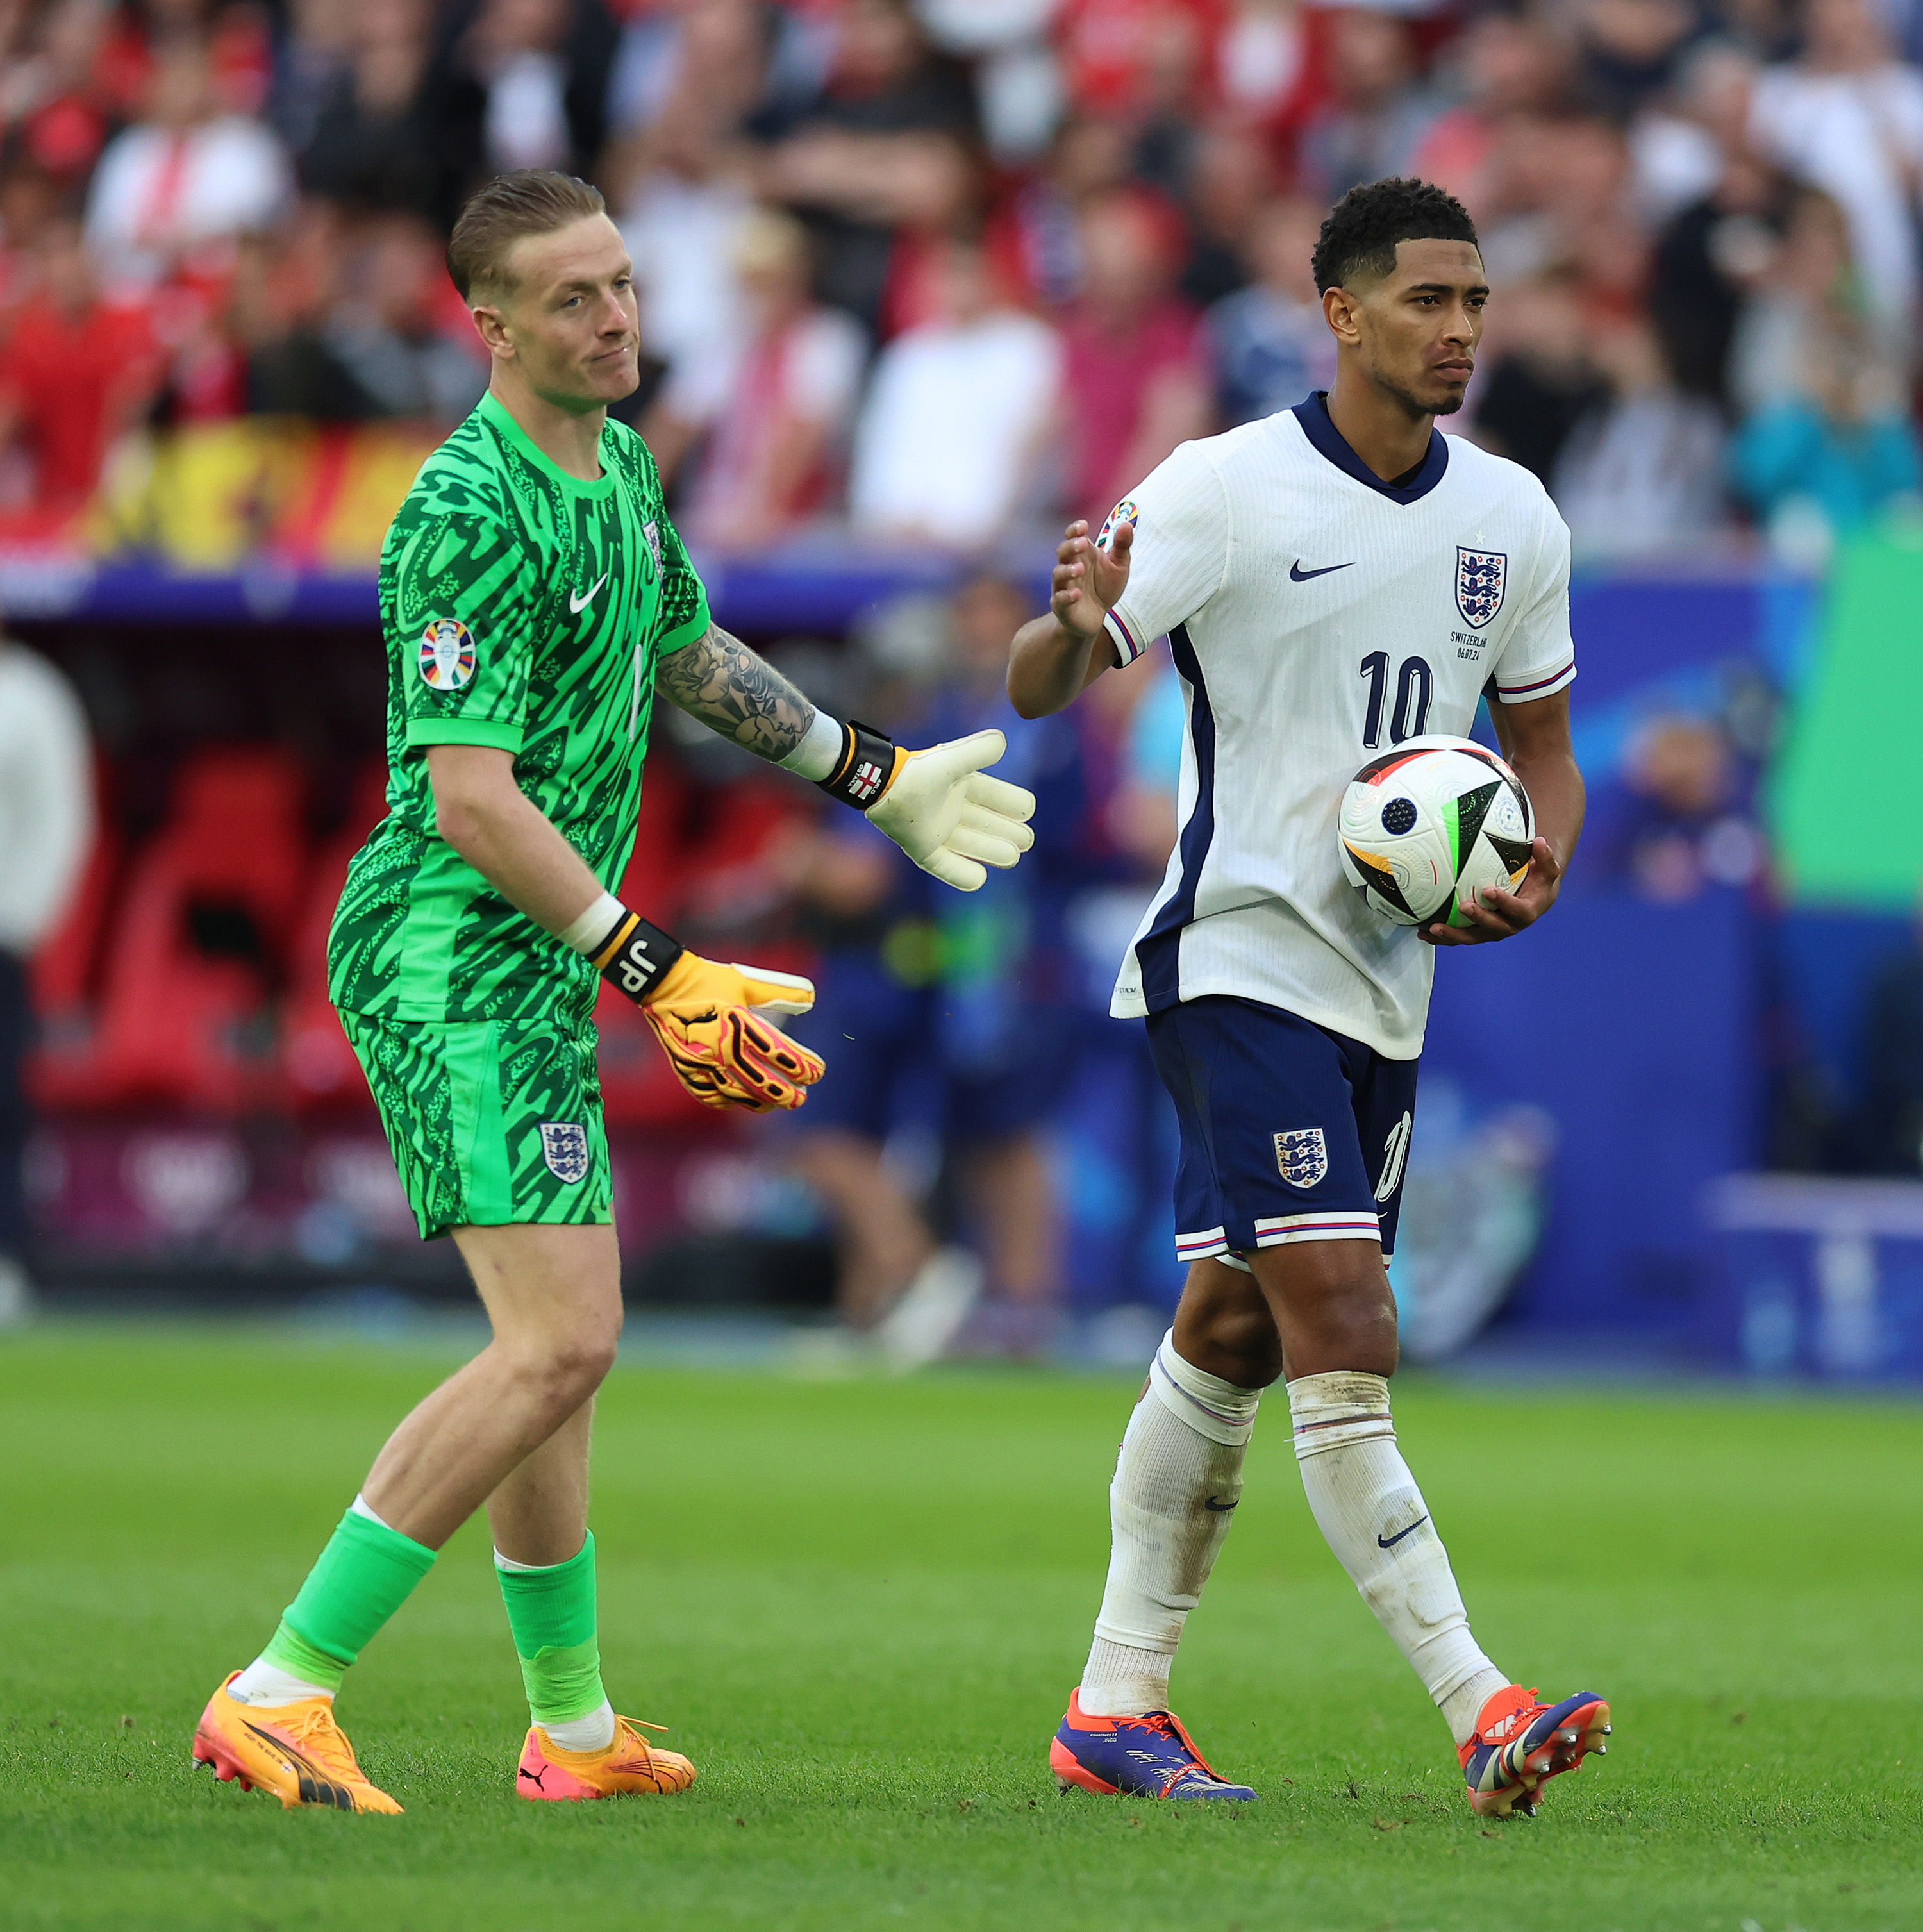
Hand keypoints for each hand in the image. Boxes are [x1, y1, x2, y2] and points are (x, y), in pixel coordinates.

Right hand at [641, 953, 825, 1109]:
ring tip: (778, 1102)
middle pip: (762, 1082)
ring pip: (738, 1095)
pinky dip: (731, 1102)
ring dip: (762, 1102)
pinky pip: (712, 1096)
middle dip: (786, 1094)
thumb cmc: (708, 981)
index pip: (779, 1054)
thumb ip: (781, 990)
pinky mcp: (686, 1070)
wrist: (662, 985)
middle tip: (802, 1098)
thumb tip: (812, 998)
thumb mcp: (746, 982)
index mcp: (738, 1023)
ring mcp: (701, 1063)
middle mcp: (720, 1047)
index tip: (818, 1072)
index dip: (803, 1067)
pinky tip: (745, 1100)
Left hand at [867, 729, 1036, 891]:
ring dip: (992, 850)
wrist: (881, 786)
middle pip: (987, 824)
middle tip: (1025, 840)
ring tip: (1011, 856)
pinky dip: (961, 874)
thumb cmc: (917, 772)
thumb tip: (1002, 742)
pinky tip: (980, 879)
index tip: (1026, 810)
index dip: (1012, 803)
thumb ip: (976, 751)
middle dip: (1008, 832)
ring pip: (972, 843)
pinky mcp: (922, 848)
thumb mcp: (951, 760)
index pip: (994, 796)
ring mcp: (937, 829)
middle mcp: (951, 809)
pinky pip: (945, 865)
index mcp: (960, 786)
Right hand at [1050, 517, 1132, 639]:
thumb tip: (1126, 524)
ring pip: (1058, 574)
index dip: (1075, 529)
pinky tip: (1077, 594)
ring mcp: (1064, 586)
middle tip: (1082, 543)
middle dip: (1070, 546)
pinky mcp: (1062, 606)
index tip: (1084, 526)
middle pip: (1062, 552)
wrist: (1096, 617)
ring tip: (1080, 569)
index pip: (1072, 536)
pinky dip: (1066, 596)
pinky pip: (1059, 599)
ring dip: (1067, 570)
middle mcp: (1070, 567)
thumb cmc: (1105, 587)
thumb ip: (1122, 546)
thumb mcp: (1119, 565)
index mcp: (1083, 554)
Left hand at [1421, 837, 1563, 946]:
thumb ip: (1544, 857)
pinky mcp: (1476, 933)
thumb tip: (1539, 841)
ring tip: (1434, 928)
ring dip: (1452, 935)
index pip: (1517, 910)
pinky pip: (1458, 937)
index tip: (1489, 890)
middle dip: (1477, 919)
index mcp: (1526, 912)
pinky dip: (1440, 938)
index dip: (1504, 902)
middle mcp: (1508, 926)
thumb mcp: (1546, 869)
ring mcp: (1490, 931)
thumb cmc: (1538, 881)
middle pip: (1493, 928)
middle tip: (1463, 906)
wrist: (1533, 897)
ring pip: (1471, 937)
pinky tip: (1422, 932)